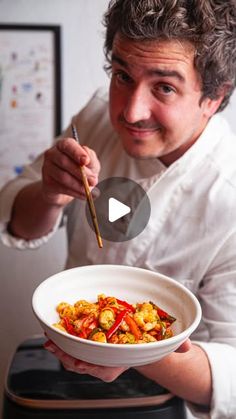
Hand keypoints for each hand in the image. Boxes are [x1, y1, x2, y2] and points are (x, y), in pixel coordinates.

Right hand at [41, 137, 100, 206]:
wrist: (67, 189)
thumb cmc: (79, 172)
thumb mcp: (90, 165)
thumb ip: (92, 161)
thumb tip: (88, 161)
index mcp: (64, 145)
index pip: (67, 145)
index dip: (77, 152)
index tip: (86, 161)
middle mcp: (52, 154)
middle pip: (64, 161)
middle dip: (81, 172)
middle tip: (93, 181)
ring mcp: (47, 168)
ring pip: (63, 176)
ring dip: (78, 185)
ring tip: (88, 190)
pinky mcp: (47, 182)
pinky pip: (61, 187)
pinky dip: (74, 192)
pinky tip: (83, 195)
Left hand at [44, 339, 190, 381]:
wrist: (137, 340)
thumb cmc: (146, 342)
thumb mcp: (159, 343)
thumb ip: (173, 343)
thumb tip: (186, 345)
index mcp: (119, 362)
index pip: (104, 369)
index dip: (90, 365)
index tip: (80, 361)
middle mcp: (104, 360)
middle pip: (84, 364)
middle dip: (69, 358)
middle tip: (58, 349)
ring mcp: (93, 353)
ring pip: (73, 357)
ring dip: (61, 349)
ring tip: (50, 340)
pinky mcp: (86, 342)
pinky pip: (71, 346)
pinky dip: (61, 340)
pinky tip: (54, 333)